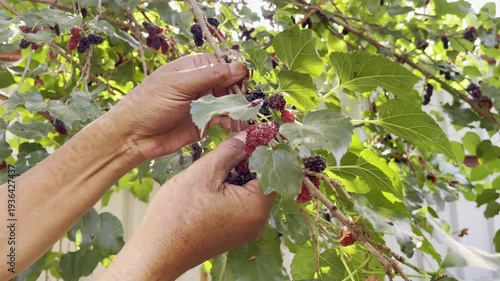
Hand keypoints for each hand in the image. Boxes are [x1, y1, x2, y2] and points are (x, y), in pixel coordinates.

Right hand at [100, 132, 273, 279]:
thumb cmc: (177, 214)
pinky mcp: (233, 233)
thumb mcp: (205, 172)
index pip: (271, 170)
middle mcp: (257, 222)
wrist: (156, 251)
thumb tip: (250, 135)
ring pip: (249, 192)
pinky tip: (211, 185)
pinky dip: (229, 190)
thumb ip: (231, 150)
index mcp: (256, 208)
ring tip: (214, 168)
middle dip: (246, 162)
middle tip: (228, 147)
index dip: (260, 149)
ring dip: (236, 175)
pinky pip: (239, 205)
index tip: (248, 134)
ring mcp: (245, 230)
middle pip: (261, 181)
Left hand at [112, 54, 247, 158]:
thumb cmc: (150, 104)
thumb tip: (240, 67)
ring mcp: (203, 104)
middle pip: (230, 83)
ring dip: (238, 108)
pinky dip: (232, 121)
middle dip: (239, 91)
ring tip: (243, 116)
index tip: (245, 79)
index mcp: (194, 68)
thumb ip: (210, 75)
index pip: (222, 63)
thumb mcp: (180, 85)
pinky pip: (224, 119)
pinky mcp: (204, 123)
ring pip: (230, 102)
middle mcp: (201, 84)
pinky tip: (235, 124)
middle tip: (246, 102)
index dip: (235, 70)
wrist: (134, 136)